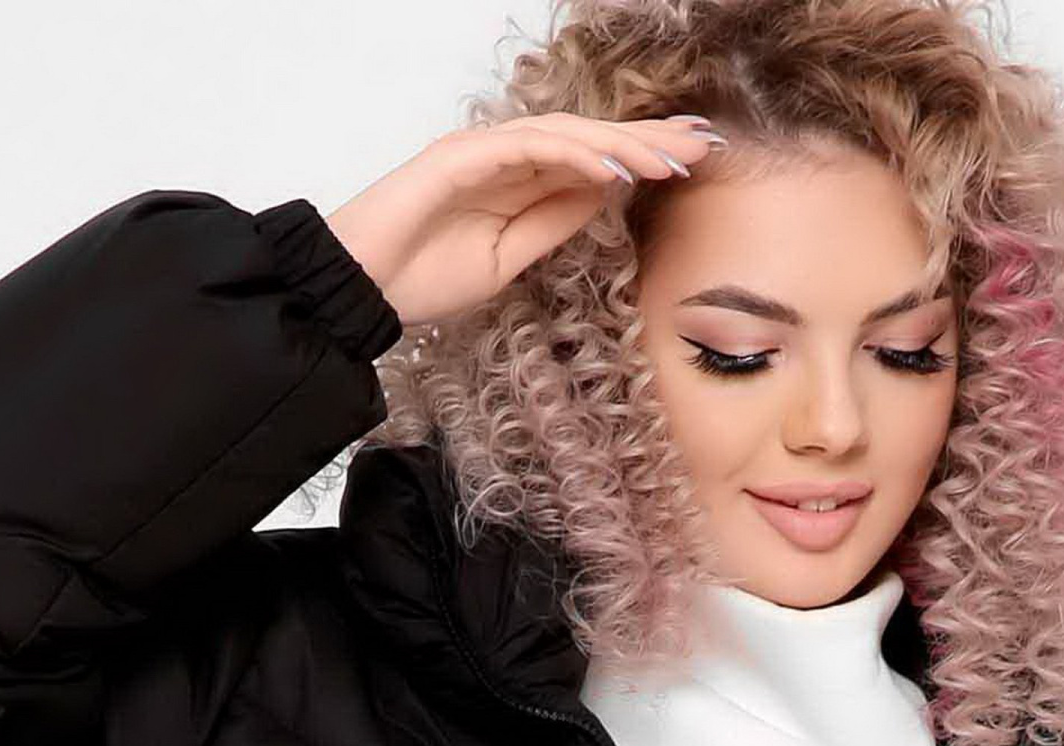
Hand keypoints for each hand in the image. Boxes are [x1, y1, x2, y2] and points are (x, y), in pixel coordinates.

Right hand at [325, 111, 725, 327]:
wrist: (360, 292)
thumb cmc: (421, 280)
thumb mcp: (508, 260)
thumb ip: (552, 223)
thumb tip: (603, 194)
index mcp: (516, 182)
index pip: (589, 161)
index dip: (639, 157)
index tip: (690, 162)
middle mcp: (504, 157)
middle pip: (587, 137)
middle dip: (647, 139)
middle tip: (703, 143)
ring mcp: (482, 151)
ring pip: (566, 135)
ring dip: (621, 144)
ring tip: (671, 158)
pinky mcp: (460, 155)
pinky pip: (528, 146)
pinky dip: (573, 154)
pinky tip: (613, 166)